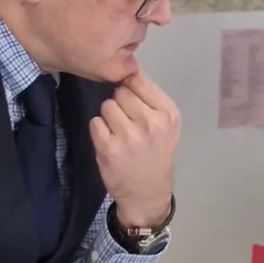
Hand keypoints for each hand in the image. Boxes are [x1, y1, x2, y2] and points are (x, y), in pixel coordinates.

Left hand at [90, 72, 179, 227]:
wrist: (147, 192)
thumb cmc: (157, 154)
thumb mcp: (167, 125)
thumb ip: (150, 99)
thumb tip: (126, 69)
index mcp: (168, 114)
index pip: (138, 80)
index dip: (131, 88)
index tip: (133, 102)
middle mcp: (150, 123)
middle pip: (120, 92)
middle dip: (120, 104)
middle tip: (128, 123)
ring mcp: (128, 136)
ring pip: (106, 106)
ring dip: (109, 117)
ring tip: (120, 133)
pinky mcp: (108, 148)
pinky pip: (95, 122)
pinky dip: (99, 131)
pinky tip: (110, 142)